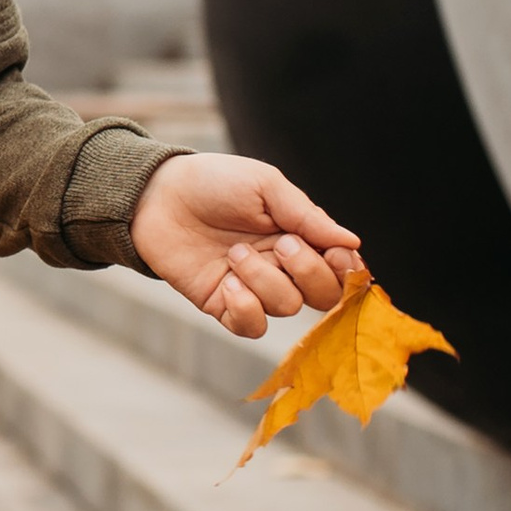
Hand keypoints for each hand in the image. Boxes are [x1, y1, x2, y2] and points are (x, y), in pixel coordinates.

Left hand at [130, 151, 362, 339]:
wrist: (157, 195)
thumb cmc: (214, 183)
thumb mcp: (266, 186)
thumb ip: (307, 215)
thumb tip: (353, 242)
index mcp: (299, 235)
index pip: (339, 267)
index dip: (344, 267)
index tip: (334, 251)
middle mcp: (281, 266)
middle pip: (322, 295)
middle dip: (309, 272)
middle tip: (281, 244)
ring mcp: (253, 288)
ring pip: (286, 307)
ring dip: (264, 280)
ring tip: (235, 253)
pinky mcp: (223, 305)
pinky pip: (251, 327)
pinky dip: (245, 308)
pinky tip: (226, 283)